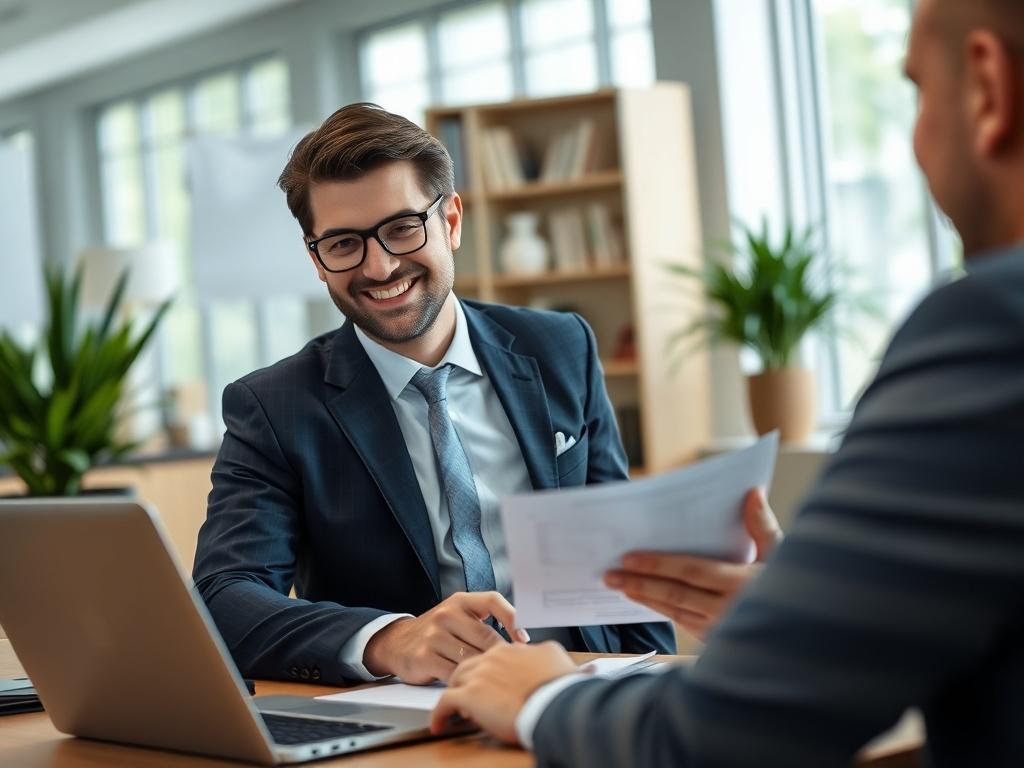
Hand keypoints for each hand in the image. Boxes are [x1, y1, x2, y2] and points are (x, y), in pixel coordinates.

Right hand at [364, 591, 529, 683]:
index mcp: (460, 601)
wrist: (397, 643)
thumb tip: (520, 641)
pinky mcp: (424, 657)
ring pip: (472, 657)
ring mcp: (434, 636)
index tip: (523, 638)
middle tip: (509, 669)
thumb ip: (483, 622)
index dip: (512, 617)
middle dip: (500, 656)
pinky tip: (473, 687)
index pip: (492, 600)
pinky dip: (467, 683)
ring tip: (493, 680)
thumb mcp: (457, 616)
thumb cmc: (438, 632)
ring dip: (484, 671)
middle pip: (486, 637)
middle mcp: (446, 614)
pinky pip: (454, 673)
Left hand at [430, 642, 576, 743]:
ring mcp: (479, 675)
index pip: (491, 655)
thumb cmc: (558, 686)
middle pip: (470, 664)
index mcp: (510, 650)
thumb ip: (541, 651)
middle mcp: (492, 658)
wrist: (554, 702)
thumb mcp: (555, 656)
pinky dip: (440, 714)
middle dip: (467, 678)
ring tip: (454, 707)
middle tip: (469, 693)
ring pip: (456, 678)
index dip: (489, 670)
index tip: (490, 681)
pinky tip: (440, 724)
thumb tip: (540, 652)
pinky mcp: (470, 695)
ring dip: (454, 692)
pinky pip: (445, 703)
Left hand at [604, 487, 781, 639]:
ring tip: (619, 586)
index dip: (658, 565)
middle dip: (640, 584)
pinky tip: (647, 600)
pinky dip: (663, 611)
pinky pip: (684, 623)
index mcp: (743, 584)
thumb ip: (763, 526)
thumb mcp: (783, 555)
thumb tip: (751, 492)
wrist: (802, 637)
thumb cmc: (793, 587)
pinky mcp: (719, 642)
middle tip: (609, 575)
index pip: (692, 571)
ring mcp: (723, 630)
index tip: (629, 558)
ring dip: (646, 598)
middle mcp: (729, 610)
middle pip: (676, 594)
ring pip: (675, 612)